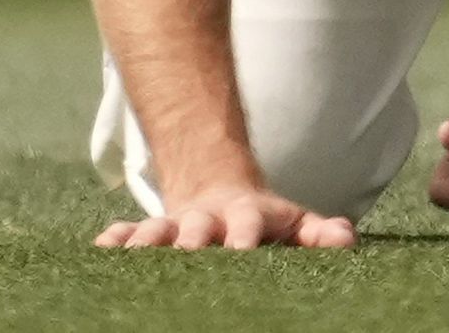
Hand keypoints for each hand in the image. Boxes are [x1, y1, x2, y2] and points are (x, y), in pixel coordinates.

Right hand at [94, 184, 356, 249]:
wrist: (220, 191)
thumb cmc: (265, 221)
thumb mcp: (295, 223)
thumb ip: (318, 233)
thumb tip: (345, 239)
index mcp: (245, 216)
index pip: (247, 225)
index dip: (244, 237)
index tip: (242, 251)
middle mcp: (208, 219)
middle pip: (197, 228)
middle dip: (190, 242)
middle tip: (184, 256)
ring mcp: (176, 224)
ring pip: (158, 230)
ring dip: (147, 241)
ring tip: (132, 255)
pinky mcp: (150, 230)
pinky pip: (128, 232)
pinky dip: (116, 240)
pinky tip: (103, 249)